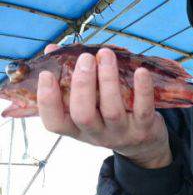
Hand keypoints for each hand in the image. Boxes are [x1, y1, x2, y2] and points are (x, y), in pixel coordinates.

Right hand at [37, 45, 171, 167]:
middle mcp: (97, 134)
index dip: (47, 101)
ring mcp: (121, 133)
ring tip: (106, 55)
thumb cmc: (109, 116)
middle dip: (82, 85)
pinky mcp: (144, 129)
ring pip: (112, 110)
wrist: (144, 145)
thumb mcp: (89, 105)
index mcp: (77, 128)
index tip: (46, 74)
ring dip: (108, 80)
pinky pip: (143, 110)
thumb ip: (70, 78)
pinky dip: (142, 90)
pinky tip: (140, 71)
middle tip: (85, 58)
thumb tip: (53, 49)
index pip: (55, 123)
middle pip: (83, 115)